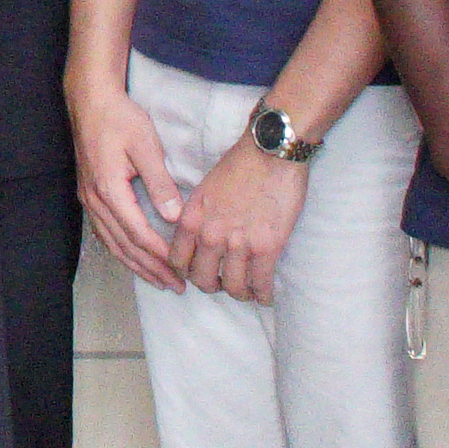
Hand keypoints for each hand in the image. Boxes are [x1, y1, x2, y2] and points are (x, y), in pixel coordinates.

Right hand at [68, 82, 189, 287]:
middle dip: (150, 268)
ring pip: (112, 243)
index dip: (159, 254)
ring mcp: (89, 200)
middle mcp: (95, 201)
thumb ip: (159, 183)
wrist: (90, 102)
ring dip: (135, 264)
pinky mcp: (90, 195)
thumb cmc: (119, 119)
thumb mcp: (145, 146)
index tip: (180, 268)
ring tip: (157, 280)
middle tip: (174, 286)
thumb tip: (173, 216)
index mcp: (109, 190)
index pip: (137, 233)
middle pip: (124, 246)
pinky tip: (133, 257)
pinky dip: (121, 250)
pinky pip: (105, 233)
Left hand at [168, 142, 312, 304]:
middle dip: (211, 285)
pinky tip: (265, 296)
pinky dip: (263, 295)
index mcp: (191, 220)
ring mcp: (238, 244)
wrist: (271, 151)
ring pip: (232, 287)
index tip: (197, 271)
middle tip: (221, 283)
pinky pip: (260, 284)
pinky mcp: (266, 248)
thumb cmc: (240, 164)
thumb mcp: (204, 189)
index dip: (186, 271)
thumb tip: (197, 236)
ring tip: (246, 291)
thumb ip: (197, 215)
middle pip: (202, 280)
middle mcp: (210, 236)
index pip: (177, 261)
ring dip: (239, 293)